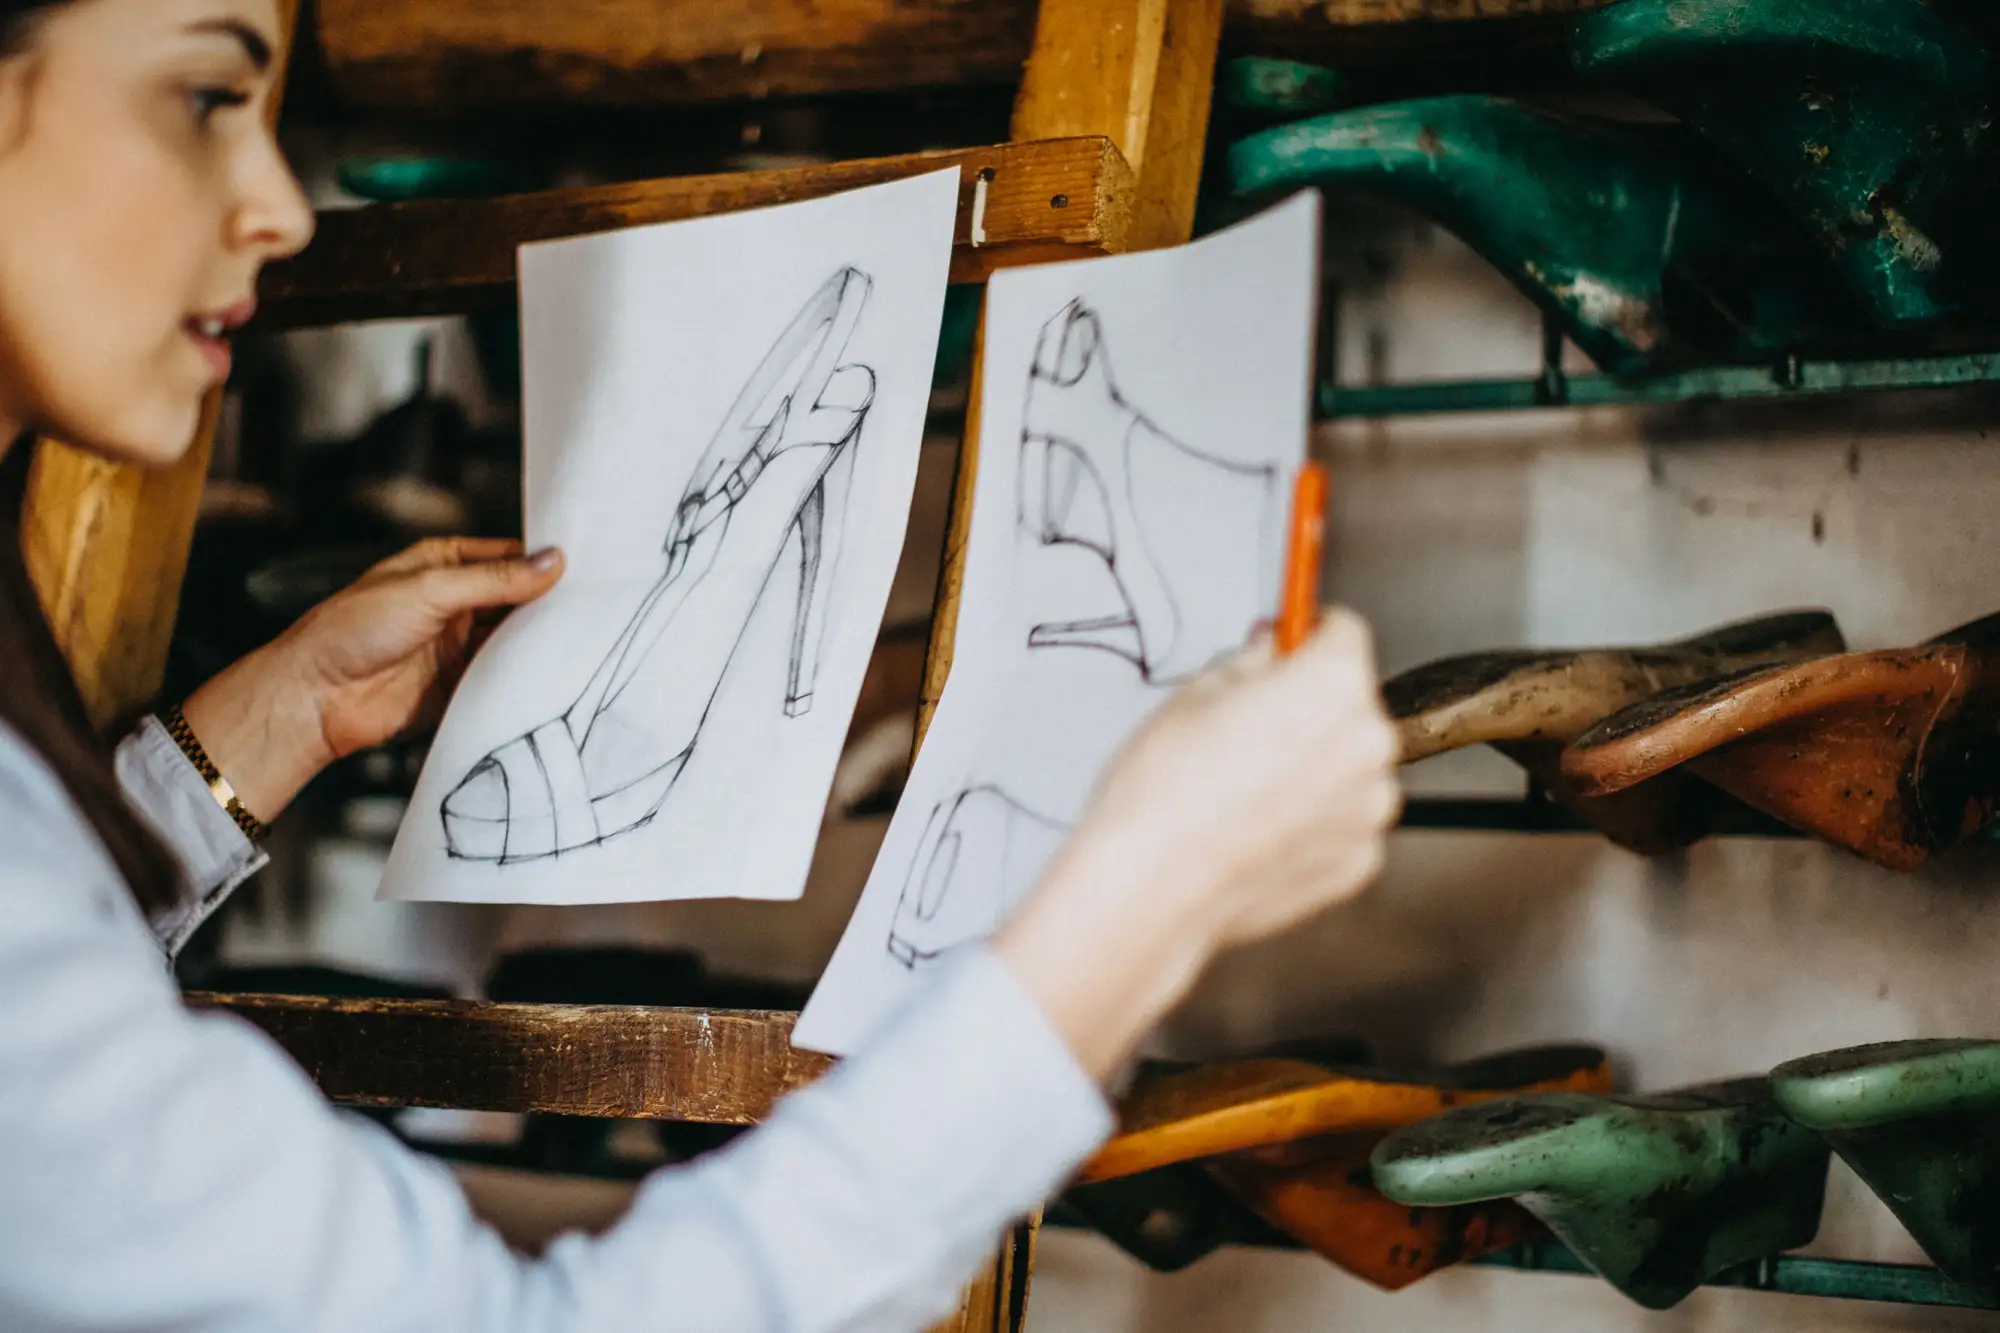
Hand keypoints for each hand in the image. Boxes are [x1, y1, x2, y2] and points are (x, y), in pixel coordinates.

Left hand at [180, 538, 563, 820]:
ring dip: (543, 640)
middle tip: (601, 603)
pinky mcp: (461, 684)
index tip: (590, 566)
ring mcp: (459, 644)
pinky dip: (527, 675)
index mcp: (444, 564)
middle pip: (519, 598)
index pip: (509, 556)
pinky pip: (505, 677)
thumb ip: (495, 579)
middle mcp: (456, 602)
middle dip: (552, 601)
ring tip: (590, 636)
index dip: (545, 561)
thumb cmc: (351, 630)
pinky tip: (556, 672)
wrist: (316, 698)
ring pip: (517, 638)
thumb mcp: (429, 591)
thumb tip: (552, 561)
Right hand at [994, 609, 1399, 1079]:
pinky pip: (1343, 824)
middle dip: (1308, 707)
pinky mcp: (1358, 864)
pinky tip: (1257, 827)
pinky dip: (1311, 822)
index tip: (1291, 645)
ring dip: (1314, 768)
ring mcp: (1370, 811)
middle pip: (1350, 704)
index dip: (1308, 635)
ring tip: (1245, 785)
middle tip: (1248, 725)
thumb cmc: (1165, 792)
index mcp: (1334, 684)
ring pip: (1349, 768)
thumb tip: (1266, 654)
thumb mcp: (1193, 694)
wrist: (1151, 886)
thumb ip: (1248, 664)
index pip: (1344, 632)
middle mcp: (1370, 744)